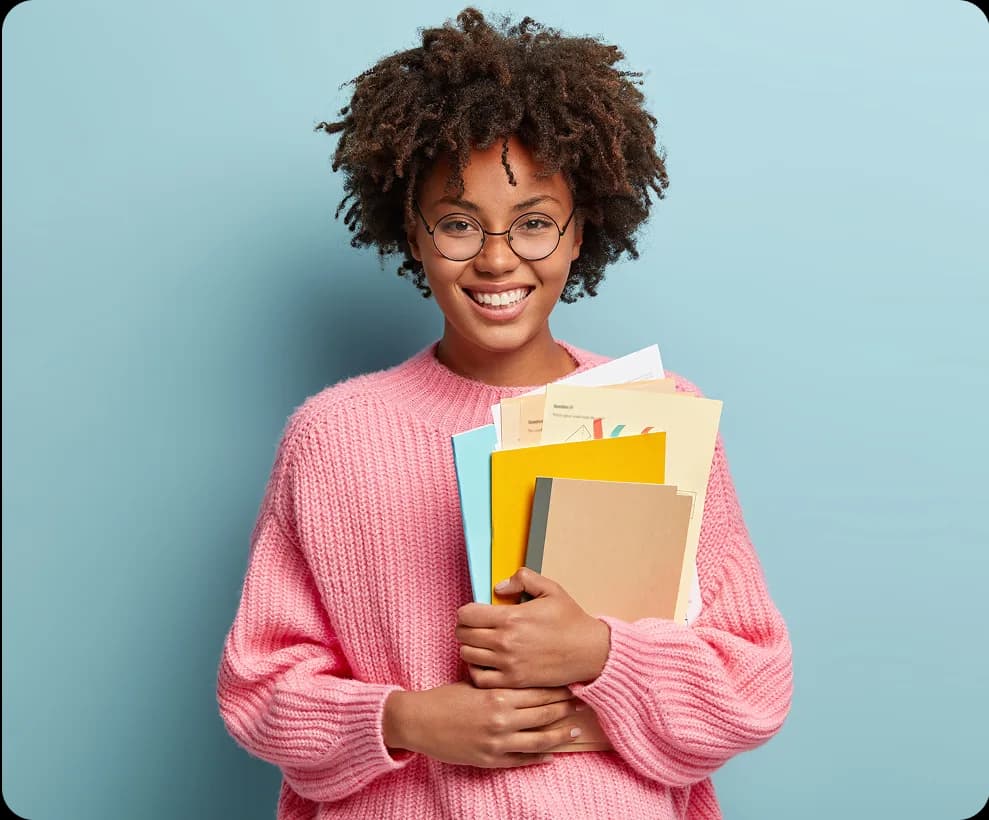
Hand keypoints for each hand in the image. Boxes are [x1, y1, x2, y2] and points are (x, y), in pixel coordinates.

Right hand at [382, 681, 584, 766]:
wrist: (419, 722)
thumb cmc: (446, 698)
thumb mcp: (474, 683)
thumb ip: (500, 682)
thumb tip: (524, 676)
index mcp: (498, 695)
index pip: (538, 691)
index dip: (558, 689)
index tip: (572, 685)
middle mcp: (502, 719)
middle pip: (544, 713)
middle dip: (565, 709)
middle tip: (582, 704)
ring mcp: (498, 742)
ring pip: (540, 740)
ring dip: (560, 735)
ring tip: (574, 730)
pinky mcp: (491, 760)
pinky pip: (522, 760)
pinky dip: (539, 757)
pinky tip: (551, 754)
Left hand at [455, 568, 610, 688]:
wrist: (590, 652)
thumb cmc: (571, 621)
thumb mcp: (551, 589)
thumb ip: (523, 580)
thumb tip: (499, 586)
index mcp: (511, 618)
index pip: (466, 614)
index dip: (466, 611)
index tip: (474, 612)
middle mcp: (505, 642)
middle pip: (463, 634)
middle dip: (465, 627)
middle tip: (475, 627)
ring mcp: (508, 664)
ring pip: (467, 655)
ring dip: (469, 647)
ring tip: (480, 643)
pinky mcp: (514, 681)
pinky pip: (479, 678)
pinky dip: (476, 670)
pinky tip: (485, 662)